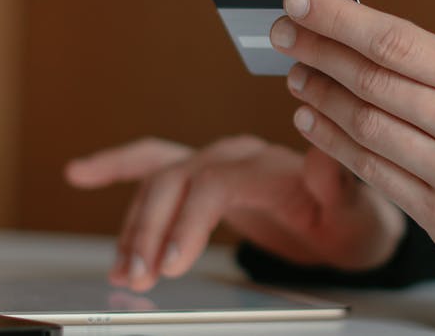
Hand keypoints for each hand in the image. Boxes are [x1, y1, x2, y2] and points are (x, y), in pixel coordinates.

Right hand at [65, 136, 405, 291]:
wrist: (350, 219)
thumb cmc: (351, 219)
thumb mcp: (355, 212)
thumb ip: (337, 185)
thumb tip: (322, 156)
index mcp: (269, 165)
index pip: (216, 183)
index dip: (189, 220)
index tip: (173, 264)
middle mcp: (236, 156)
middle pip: (179, 181)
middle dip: (152, 230)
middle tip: (138, 277)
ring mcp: (214, 163)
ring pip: (159, 182)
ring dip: (134, 225)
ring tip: (122, 270)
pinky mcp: (200, 177)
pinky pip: (152, 165)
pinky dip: (116, 167)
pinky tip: (79, 173)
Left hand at [269, 0, 434, 269]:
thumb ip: (427, 61)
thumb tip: (347, 28)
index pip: (397, 42)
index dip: (339, 20)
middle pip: (374, 82)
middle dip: (319, 52)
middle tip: (283, 33)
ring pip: (366, 126)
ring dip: (320, 95)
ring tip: (296, 74)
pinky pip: (369, 170)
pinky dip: (330, 140)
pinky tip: (309, 117)